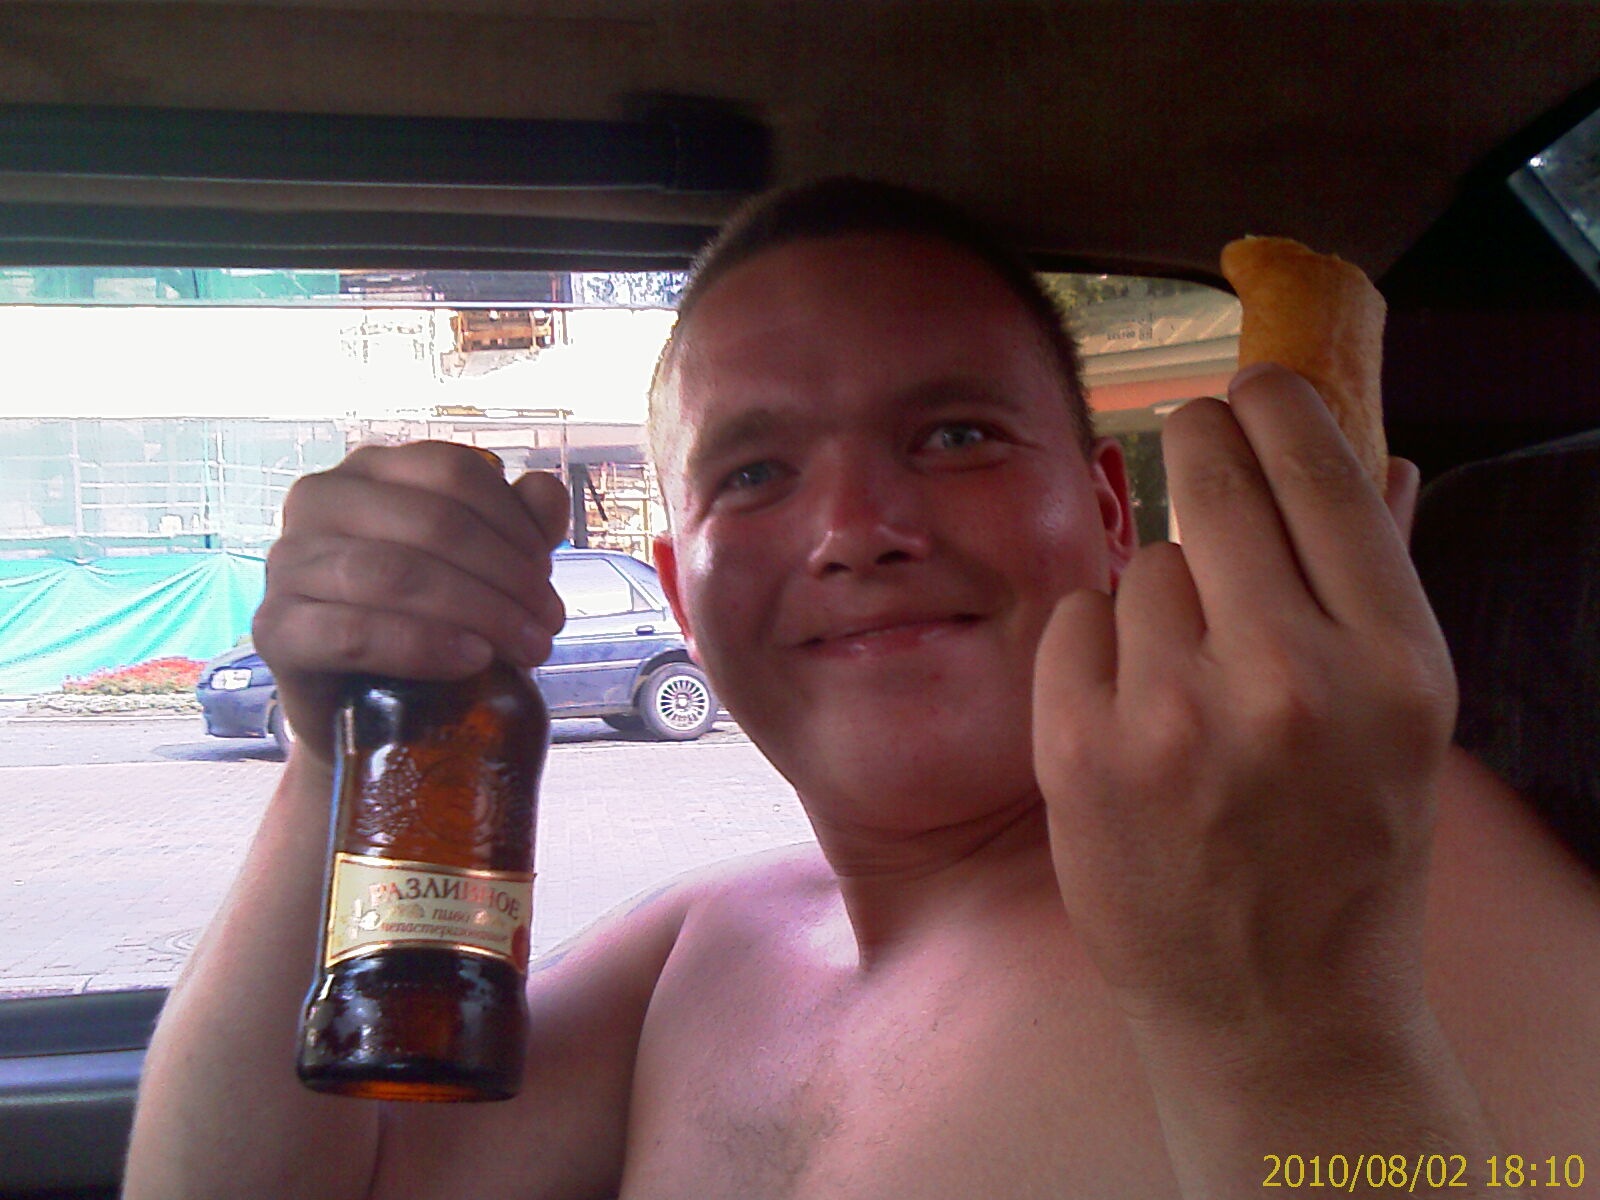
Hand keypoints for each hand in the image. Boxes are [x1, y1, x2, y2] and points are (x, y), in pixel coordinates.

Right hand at [252, 441, 568, 766]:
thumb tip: (544, 491)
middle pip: (433, 522)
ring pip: (395, 573)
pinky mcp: (275, 628)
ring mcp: (289, 562)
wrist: (368, 707)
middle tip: (547, 626)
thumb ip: (519, 522)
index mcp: (370, 470)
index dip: (515, 525)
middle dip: (507, 578)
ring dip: (478, 612)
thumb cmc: (428, 621)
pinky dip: (423, 645)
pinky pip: (353, 631)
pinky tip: (472, 659)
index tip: (548, 579)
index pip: (454, 473)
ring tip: (526, 649)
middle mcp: (319, 500)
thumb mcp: (484, 566)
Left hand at [1032, 364, 1456, 1055]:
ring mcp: (1175, 716)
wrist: (1272, 1013)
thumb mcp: (1401, 725)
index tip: (1252, 384)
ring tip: (1186, 683)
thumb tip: (1382, 454)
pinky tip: (1128, 710)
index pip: (1322, 476)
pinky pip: (1074, 620)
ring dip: (1159, 598)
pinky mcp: (1080, 749)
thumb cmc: (1347, 857)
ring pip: (1143, 565)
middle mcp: (1288, 679)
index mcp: (1393, 668)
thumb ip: (1381, 581)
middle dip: (1199, 443)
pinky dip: (1093, 647)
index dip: (1278, 408)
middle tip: (1192, 434)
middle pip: (1213, 482)